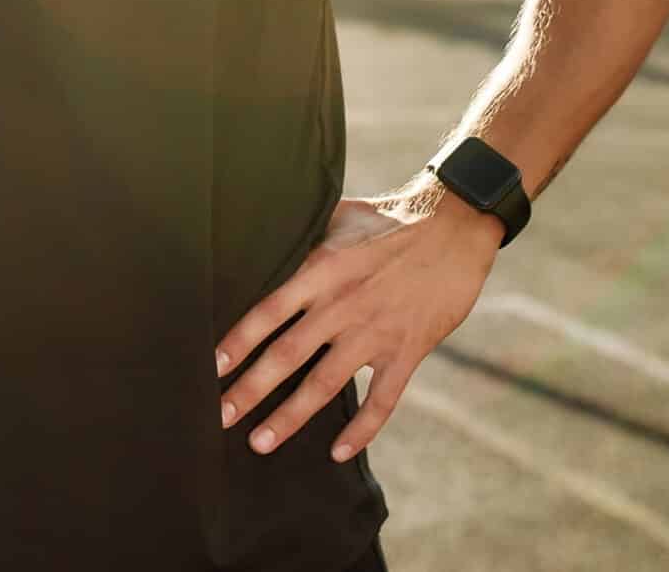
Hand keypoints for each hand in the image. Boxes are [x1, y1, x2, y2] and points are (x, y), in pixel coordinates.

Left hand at [214, 190, 501, 462]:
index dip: (237, 342)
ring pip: (325, 384)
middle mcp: (342, 305)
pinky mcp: (408, 350)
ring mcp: (375, 331)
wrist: (456, 224)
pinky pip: (382, 400)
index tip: (212, 369)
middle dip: (250, 390)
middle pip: (287, 355)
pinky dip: (361, 430)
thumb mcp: (340, 215)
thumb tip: (267, 231)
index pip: (268, 311)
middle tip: (220, 417)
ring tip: (261, 442)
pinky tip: (339, 453)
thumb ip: (305, 234)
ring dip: (290, 416)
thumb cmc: (392, 217)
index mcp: (322, 270)